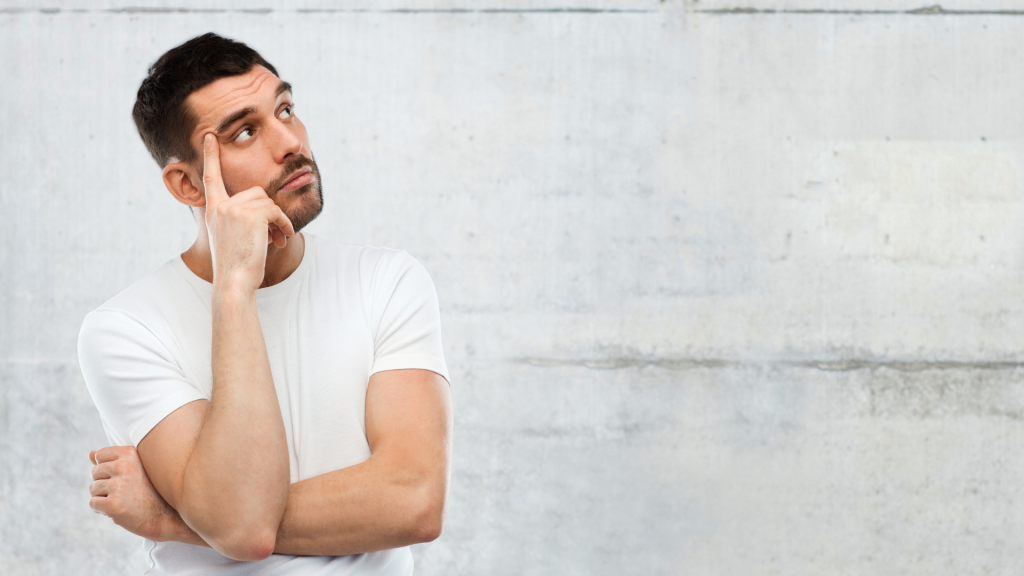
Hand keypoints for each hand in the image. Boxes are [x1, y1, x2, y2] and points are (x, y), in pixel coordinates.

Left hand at [88, 446, 186, 542]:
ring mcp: (118, 486)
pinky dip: (103, 509)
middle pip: (95, 472)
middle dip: (104, 483)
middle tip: (125, 491)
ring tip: (123, 500)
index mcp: (130, 454)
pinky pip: (93, 504)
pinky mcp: (113, 505)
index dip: (107, 468)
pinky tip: (119, 510)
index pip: (100, 455)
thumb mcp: (137, 469)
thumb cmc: (152, 491)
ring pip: (92, 488)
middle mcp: (123, 467)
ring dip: (103, 497)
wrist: (167, 516)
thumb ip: (112, 460)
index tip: (122, 476)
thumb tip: (89, 454)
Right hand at [203, 133, 294, 290]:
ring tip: (279, 239)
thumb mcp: (234, 237)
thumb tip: (268, 208)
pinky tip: (282, 238)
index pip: (211, 178)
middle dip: (270, 212)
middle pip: (256, 192)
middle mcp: (220, 206)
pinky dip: (284, 224)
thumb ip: (242, 218)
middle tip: (277, 234)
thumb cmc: (237, 265)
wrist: (234, 282)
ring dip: (278, 221)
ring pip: (268, 201)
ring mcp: (234, 209)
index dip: (210, 156)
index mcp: (213, 210)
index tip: (209, 136)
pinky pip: (276, 211)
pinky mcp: (250, 215)